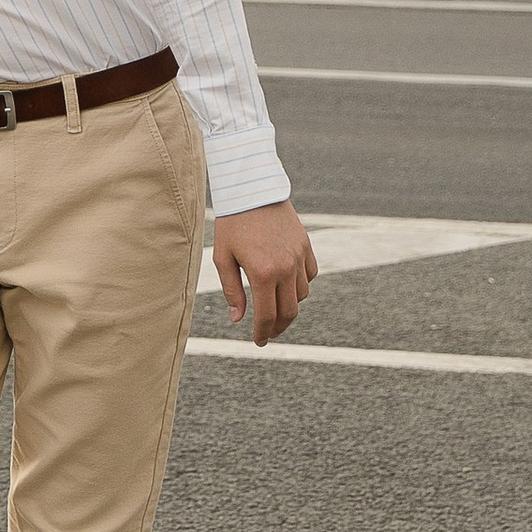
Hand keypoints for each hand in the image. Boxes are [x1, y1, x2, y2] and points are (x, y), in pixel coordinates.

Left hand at [212, 201, 316, 346]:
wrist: (252, 189)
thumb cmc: (232, 223)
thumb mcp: (222, 257)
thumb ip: (232, 290)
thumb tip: (238, 319)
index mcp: (262, 273)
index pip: (266, 316)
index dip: (262, 333)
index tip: (258, 342)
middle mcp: (285, 268)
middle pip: (289, 312)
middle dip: (278, 328)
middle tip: (267, 333)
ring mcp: (299, 257)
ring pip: (301, 296)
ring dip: (289, 306)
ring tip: (274, 306)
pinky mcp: (306, 247)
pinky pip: (310, 276)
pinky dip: (300, 286)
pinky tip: (286, 285)